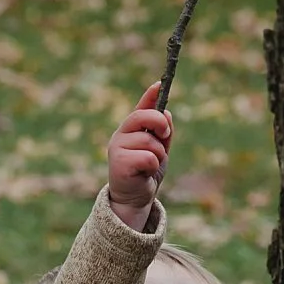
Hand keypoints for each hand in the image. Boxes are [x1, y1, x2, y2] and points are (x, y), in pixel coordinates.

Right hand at [108, 85, 171, 225]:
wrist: (134, 199)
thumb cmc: (146, 173)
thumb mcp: (159, 151)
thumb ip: (163, 133)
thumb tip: (167, 112)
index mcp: (131, 129)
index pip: (141, 107)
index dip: (150, 95)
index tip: (160, 84)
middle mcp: (121, 135)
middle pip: (143, 117)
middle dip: (160, 124)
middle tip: (164, 135)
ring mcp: (117, 148)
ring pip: (150, 141)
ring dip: (158, 155)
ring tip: (150, 166)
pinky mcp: (119, 163)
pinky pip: (148, 157)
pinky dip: (152, 166)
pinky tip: (144, 174)